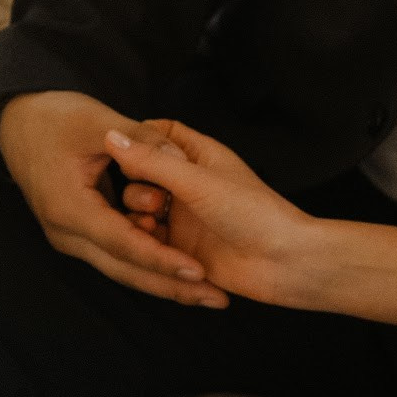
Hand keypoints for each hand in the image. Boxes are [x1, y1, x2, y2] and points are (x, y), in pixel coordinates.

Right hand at [0, 91, 226, 306]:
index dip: (160, 258)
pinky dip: (152, 263)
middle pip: (125, 268)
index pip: (122, 242)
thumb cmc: (53, 118)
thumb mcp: (97, 120)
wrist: (17, 122)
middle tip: (215, 298)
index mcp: (68, 207)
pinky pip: (120, 255)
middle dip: (171, 285)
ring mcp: (74, 236)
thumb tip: (178, 158)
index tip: (197, 269)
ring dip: (166, 281)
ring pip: (124, 268)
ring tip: (210, 295)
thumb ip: (142, 139)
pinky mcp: (85, 233)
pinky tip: (185, 275)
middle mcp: (68, 231)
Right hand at [105, 121, 329, 308]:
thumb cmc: (255, 213)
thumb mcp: (198, 181)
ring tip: (155, 227)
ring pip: (137, 214)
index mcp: (197, 156)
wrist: (283, 263)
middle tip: (155, 204)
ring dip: (137, 222)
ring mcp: (181, 218)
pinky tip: (156, 251)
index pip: (157, 134)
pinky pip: (147, 245)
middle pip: (139, 177)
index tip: (120, 153)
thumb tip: (112, 136)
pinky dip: (144, 248)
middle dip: (136, 190)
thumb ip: (153, 161)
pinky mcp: (178, 250)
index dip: (136, 141)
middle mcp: (185, 186)